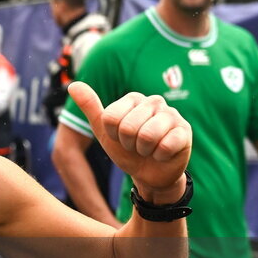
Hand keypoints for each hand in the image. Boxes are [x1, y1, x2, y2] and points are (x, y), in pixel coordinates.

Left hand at [69, 82, 191, 202]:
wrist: (149, 173)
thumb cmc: (126, 149)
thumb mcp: (104, 131)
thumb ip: (90, 107)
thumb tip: (73, 85)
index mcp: (133, 98)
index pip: (110, 117)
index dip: (113, 135)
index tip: (120, 137)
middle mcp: (154, 101)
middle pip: (128, 127)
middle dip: (128, 144)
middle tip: (136, 145)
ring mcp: (172, 114)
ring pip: (147, 136)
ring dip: (144, 151)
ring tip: (149, 149)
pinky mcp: (184, 131)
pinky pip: (165, 146)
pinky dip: (159, 156)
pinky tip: (163, 153)